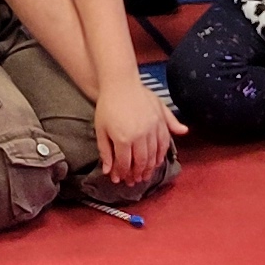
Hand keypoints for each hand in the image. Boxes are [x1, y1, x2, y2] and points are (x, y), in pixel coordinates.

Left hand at [92, 73, 176, 190]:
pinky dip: (162, 153)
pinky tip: (157, 160)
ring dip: (150, 167)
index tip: (121, 180)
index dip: (123, 174)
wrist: (120, 83)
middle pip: (141, 161)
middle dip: (138, 174)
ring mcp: (151, 127)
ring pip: (154, 154)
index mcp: (123, 138)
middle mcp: (139, 135)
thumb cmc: (107, 106)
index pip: (125, 163)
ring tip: (146, 175)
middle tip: (135, 181)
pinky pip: (164, 141)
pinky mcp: (159, 120)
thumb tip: (108, 171)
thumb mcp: (101, 130)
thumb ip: (105, 151)